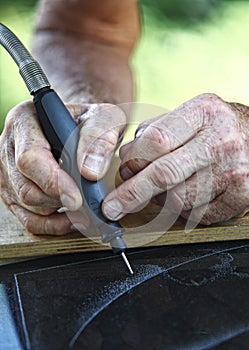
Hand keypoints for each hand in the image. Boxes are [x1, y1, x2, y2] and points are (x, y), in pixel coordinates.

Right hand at [0, 101, 125, 233]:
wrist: (83, 128)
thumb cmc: (91, 121)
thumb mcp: (104, 118)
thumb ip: (100, 137)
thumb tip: (90, 171)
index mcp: (25, 120)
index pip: (30, 157)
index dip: (53, 181)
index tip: (77, 198)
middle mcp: (9, 146)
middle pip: (26, 187)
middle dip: (59, 200)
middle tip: (87, 204)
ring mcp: (8, 171)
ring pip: (26, 205)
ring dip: (57, 211)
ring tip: (84, 208)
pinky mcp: (14, 191)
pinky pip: (27, 218)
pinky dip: (51, 225)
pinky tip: (71, 219)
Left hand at [102, 93, 248, 224]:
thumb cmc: (221, 128)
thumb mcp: (193, 113)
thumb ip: (159, 129)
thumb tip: (126, 157)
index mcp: (204, 112)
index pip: (157, 139)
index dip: (132, 159)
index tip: (119, 170)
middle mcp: (221, 141)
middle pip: (165, 173)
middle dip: (131, 194)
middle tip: (111, 207)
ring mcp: (233, 172)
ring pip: (178, 199)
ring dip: (159, 200)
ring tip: (158, 190)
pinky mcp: (240, 197)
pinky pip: (197, 213)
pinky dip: (182, 210)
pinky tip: (184, 196)